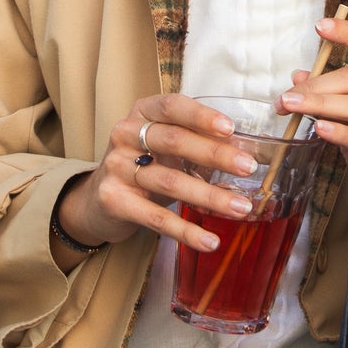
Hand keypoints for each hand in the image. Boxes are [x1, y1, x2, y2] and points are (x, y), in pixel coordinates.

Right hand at [52, 94, 257, 266]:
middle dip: (215, 155)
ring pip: (169, 181)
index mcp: (142, 113)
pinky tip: (210, 241)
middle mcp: (125, 135)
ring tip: (241, 207)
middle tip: (248, 167)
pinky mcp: (114, 201)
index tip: (230, 128)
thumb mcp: (166, 146)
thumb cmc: (146, 165)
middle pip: (174, 141)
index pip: (171, 106)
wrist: (99, 200)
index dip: (201, 116)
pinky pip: (156, 218)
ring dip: (209, 196)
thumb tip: (246, 152)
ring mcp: (117, 167)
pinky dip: (186, 231)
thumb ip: (197, 142)